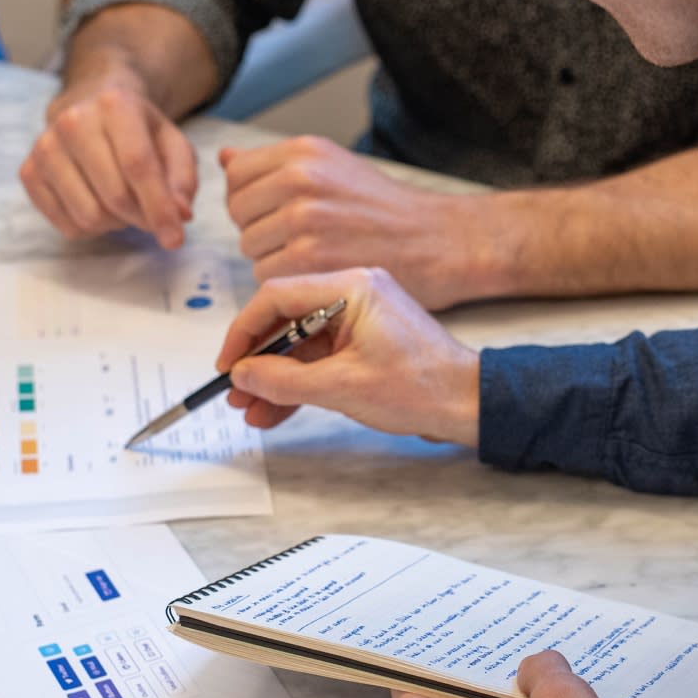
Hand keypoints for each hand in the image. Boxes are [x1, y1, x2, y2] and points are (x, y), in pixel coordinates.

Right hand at [21, 77, 197, 248]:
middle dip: (140, 217)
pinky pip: (67, 225)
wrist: (90, 109)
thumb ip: (183, 180)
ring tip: (122, 203)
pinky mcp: (29, 172)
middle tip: (150, 213)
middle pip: (114, 195)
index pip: (138, 165)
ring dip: (115, 222)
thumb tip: (181, 214)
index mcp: (114, 105)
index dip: (159, 208)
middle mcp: (73, 121)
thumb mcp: (173, 146)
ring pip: (89, 215)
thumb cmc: (139, 132)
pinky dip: (90, 228)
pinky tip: (97, 204)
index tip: (175, 240)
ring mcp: (45, 147)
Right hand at [216, 267, 480, 444]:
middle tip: (235, 392)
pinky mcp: (365, 342)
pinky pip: (319, 358)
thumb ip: (285, 380)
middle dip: (258, 360)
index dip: (244, 331)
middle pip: (286, 319)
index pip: (277, 296)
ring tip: (251, 409)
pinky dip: (298, 383)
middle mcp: (354, 294)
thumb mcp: (343, 387)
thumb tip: (243, 376)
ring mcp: (360, 318)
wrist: (469, 404)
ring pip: (300, 344)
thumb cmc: (422, 387)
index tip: (228, 364)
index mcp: (352, 287)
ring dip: (275, 377)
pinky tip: (275, 410)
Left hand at [221, 137, 477, 310]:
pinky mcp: (310, 260)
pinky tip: (320, 274)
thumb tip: (226, 157)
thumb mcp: (334, 166)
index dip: (252, 200)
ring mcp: (304, 219)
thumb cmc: (389, 211)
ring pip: (250, 247)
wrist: (439, 241)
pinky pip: (267, 276)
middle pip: (239, 213)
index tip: (278, 212)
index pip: (236, 175)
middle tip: (303, 239)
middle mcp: (300, 179)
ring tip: (316, 255)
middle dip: (262, 230)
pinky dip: (289, 283)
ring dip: (274, 259)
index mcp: (304, 151)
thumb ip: (276, 165)